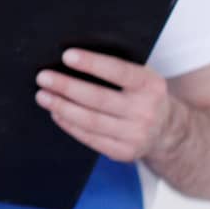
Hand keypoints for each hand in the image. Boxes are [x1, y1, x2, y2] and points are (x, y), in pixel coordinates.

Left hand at [36, 49, 186, 162]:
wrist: (167, 130)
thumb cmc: (143, 95)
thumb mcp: (142, 77)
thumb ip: (117, 69)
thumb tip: (72, 59)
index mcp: (151, 86)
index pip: (119, 71)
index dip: (92, 63)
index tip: (66, 55)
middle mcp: (146, 111)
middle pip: (98, 98)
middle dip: (66, 87)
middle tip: (43, 77)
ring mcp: (136, 135)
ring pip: (90, 121)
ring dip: (62, 107)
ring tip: (43, 96)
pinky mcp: (124, 153)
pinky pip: (90, 138)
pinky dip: (69, 124)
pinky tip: (56, 113)